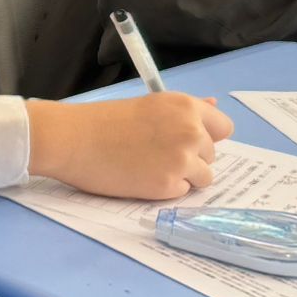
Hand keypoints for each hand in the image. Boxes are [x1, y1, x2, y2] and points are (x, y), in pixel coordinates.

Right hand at [27, 93, 233, 199]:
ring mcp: (182, 160)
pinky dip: (165, 189)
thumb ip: (185, 111)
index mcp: (186, 107)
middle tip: (155, 153)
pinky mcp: (168, 185)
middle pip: (212, 155)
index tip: (185, 141)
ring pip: (203, 177)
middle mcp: (191, 131)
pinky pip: (182, 191)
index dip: (206, 136)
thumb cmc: (103, 121)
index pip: (223, 128)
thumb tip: (213, 105)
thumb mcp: (150, 106)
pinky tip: (141, 177)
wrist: (73, 140)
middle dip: (191, 157)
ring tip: (150, 167)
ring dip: (182, 176)